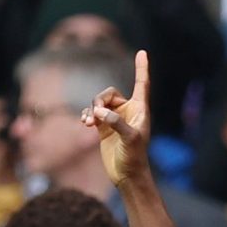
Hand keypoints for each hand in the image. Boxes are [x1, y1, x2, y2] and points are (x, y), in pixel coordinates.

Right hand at [81, 51, 150, 187]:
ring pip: (99, 102)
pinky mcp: (103, 127)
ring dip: (91, 109)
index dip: (141, 68)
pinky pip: (92, 113)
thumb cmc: (134, 157)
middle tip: (97, 114)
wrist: (127, 174)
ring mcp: (115, 118)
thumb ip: (116, 122)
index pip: (141, 84)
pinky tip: (84, 124)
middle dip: (100, 100)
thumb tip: (99, 112)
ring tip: (88, 122)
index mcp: (140, 110)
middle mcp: (128, 111)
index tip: (142, 52)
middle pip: (110, 93)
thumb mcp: (129, 139)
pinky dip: (86, 115)